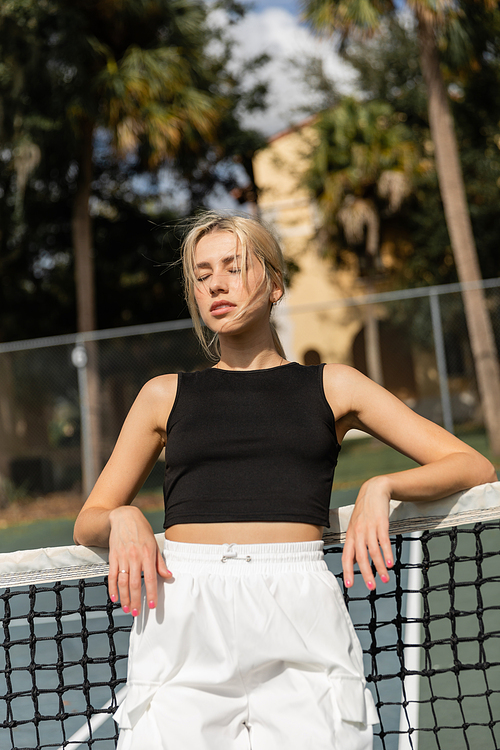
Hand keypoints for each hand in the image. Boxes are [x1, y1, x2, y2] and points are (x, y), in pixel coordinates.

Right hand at [107, 505, 171, 615]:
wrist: (124, 517)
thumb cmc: (142, 531)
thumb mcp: (154, 544)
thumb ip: (159, 562)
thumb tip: (168, 575)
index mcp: (147, 554)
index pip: (151, 578)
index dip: (152, 593)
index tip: (152, 606)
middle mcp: (134, 557)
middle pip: (135, 583)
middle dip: (136, 600)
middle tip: (136, 613)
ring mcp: (122, 557)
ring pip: (122, 582)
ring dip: (124, 597)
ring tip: (127, 609)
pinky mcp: (113, 557)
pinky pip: (111, 575)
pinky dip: (112, 588)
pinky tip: (115, 598)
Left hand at [342, 476, 392, 590]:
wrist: (373, 490)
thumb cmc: (365, 512)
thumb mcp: (356, 527)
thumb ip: (356, 543)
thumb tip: (356, 562)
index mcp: (351, 535)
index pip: (346, 556)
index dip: (348, 571)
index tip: (349, 585)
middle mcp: (358, 533)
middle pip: (360, 556)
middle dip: (366, 573)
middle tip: (371, 587)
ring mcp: (369, 528)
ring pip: (373, 551)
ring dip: (379, 567)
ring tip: (385, 578)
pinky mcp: (380, 523)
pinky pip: (383, 541)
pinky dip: (387, 554)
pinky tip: (391, 564)